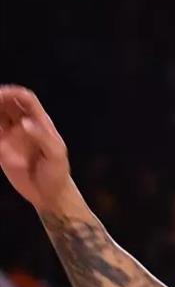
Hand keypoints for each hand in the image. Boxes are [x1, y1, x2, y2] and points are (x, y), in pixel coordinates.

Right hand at [0, 86, 74, 211]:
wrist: (49, 194)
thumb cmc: (57, 172)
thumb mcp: (55, 154)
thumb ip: (41, 137)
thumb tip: (24, 123)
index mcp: (40, 122)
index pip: (25, 99)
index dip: (12, 92)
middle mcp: (24, 125)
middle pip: (6, 104)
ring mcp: (11, 137)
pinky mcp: (2, 150)